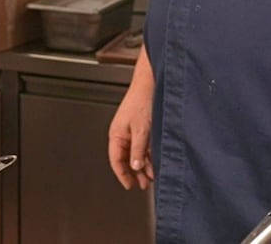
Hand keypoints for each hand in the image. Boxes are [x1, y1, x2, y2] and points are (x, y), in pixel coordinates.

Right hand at [108, 50, 154, 189]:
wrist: (150, 84)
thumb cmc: (141, 101)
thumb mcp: (140, 130)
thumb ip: (137, 150)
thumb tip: (136, 166)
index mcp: (116, 135)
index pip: (116, 160)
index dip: (122, 175)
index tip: (130, 185)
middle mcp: (123, 135)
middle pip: (126, 159)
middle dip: (134, 173)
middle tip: (142, 185)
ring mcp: (132, 132)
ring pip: (136, 154)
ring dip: (143, 166)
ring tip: (151, 176)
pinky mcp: (141, 128)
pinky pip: (143, 147)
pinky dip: (148, 156)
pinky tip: (154, 163)